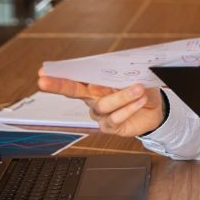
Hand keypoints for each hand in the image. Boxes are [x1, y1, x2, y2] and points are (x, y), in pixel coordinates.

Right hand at [37, 68, 164, 136]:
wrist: (156, 109)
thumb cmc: (141, 89)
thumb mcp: (133, 77)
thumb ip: (121, 75)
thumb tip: (110, 75)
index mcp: (94, 84)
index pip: (74, 77)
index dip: (59, 75)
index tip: (43, 71)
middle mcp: (93, 99)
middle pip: (73, 91)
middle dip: (58, 85)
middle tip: (43, 81)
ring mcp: (100, 114)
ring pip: (102, 105)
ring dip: (121, 96)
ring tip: (138, 89)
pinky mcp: (110, 127)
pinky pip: (115, 118)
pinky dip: (129, 108)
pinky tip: (140, 101)